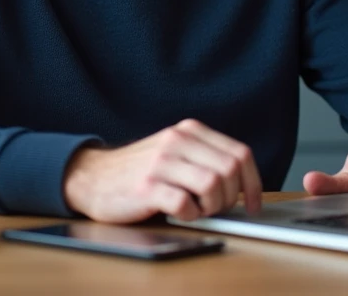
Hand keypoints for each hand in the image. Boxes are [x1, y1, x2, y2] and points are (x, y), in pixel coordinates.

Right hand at [62, 118, 262, 223]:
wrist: (93, 177)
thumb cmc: (140, 170)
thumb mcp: (176, 152)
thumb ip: (206, 158)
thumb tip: (243, 183)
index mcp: (190, 131)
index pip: (240, 153)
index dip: (254, 183)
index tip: (253, 203)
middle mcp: (177, 141)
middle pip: (230, 170)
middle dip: (231, 198)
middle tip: (216, 208)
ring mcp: (161, 162)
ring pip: (213, 185)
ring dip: (212, 207)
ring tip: (197, 210)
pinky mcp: (147, 186)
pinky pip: (185, 204)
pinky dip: (189, 215)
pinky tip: (179, 213)